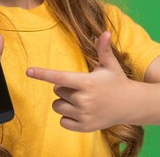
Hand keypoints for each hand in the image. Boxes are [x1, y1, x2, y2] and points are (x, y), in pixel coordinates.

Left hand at [26, 31, 146, 131]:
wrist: (131, 105)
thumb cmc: (117, 81)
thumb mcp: (110, 65)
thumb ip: (103, 49)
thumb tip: (106, 32)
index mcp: (87, 82)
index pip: (59, 77)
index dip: (42, 74)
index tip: (28, 71)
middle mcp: (84, 100)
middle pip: (57, 91)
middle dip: (65, 88)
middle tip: (82, 87)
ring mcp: (84, 115)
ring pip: (57, 107)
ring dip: (64, 102)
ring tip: (81, 99)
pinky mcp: (84, 127)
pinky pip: (62, 122)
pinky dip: (68, 117)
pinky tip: (81, 111)